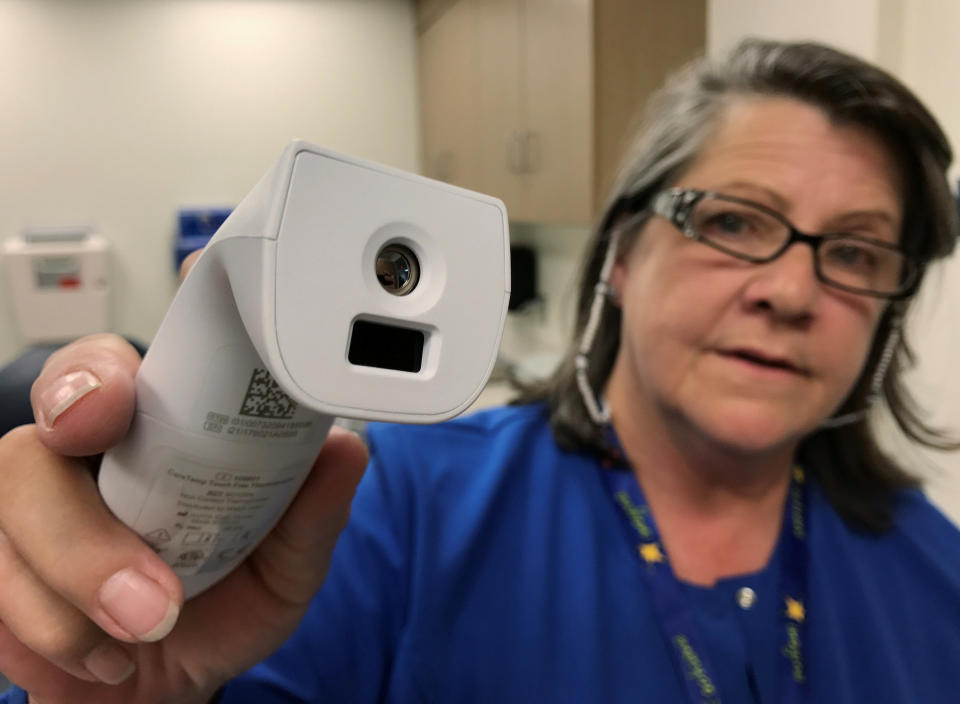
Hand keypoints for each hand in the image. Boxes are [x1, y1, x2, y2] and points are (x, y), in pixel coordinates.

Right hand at [0, 333, 367, 702]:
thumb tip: (345, 451)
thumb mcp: (284, 564)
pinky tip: (109, 658)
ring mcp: (24, 517)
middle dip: (83, 517)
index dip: (97, 372)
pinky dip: (57, 634)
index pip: (108, 369)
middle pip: (37, 442)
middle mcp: (77, 462)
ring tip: (148, 627)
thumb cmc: (223, 603)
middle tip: (149, 589)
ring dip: (80, 584)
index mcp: (147, 434)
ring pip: (11, 514)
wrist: (172, 684)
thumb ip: (310, 513)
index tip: (111, 403)